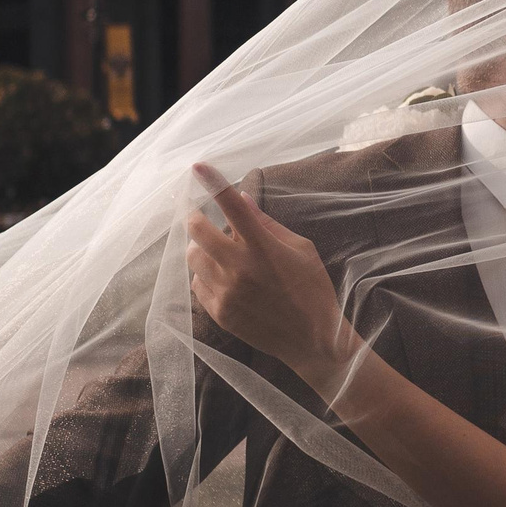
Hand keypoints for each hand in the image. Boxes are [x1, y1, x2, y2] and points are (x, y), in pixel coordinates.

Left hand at [186, 165, 352, 383]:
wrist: (312, 340)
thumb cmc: (312, 289)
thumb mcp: (302, 249)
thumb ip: (268, 224)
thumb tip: (242, 200)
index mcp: (263, 247)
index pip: (232, 205)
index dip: (212, 182)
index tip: (198, 166)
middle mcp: (239, 267)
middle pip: (197, 230)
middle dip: (195, 217)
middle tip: (200, 216)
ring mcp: (226, 292)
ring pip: (192, 257)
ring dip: (200, 248)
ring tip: (217, 252)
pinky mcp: (219, 312)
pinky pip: (197, 284)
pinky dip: (205, 275)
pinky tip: (223, 278)